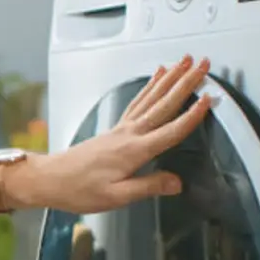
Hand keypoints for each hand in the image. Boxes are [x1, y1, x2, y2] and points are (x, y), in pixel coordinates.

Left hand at [15, 56, 213, 213]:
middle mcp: (128, 134)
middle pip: (164, 104)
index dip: (192, 115)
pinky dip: (150, 86)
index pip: (170, 130)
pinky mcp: (115, 128)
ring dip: (171, 78)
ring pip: (151, 97)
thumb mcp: (116, 197)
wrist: (50, 179)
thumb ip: (148, 187)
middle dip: (186, 83)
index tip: (209, 99)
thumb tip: (175, 183)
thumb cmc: (78, 189)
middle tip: (203, 64)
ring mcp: (121, 128)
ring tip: (185, 62)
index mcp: (133, 151)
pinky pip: (138, 101)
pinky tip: (157, 76)